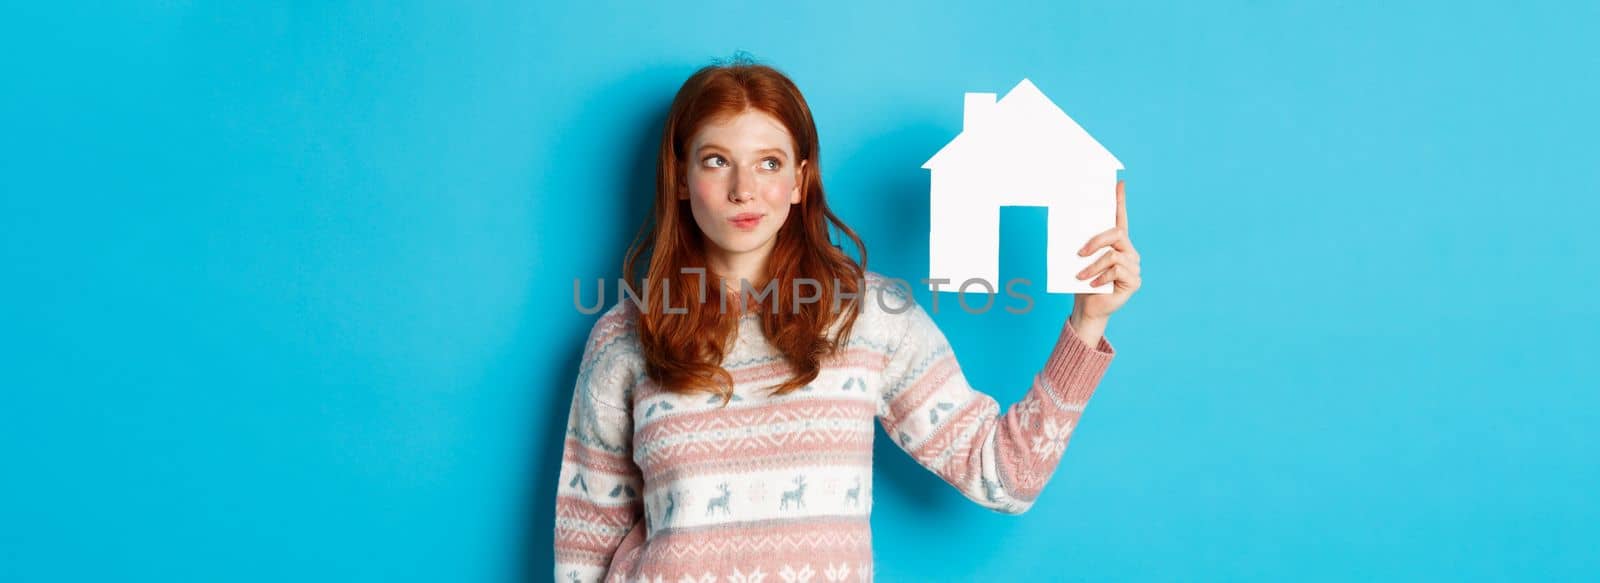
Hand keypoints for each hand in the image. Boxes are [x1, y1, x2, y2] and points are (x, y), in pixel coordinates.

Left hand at [1072, 180, 1140, 322]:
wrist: (1087, 308)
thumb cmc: (1083, 282)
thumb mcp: (1079, 261)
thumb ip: (1081, 246)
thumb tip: (1066, 229)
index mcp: (1116, 244)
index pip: (1120, 218)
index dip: (1120, 201)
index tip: (1119, 184)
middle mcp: (1128, 252)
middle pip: (1117, 234)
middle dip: (1096, 241)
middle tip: (1079, 253)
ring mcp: (1133, 266)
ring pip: (1113, 256)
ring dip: (1093, 266)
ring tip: (1080, 276)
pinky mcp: (1134, 281)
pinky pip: (1117, 271)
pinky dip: (1101, 277)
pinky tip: (1093, 284)